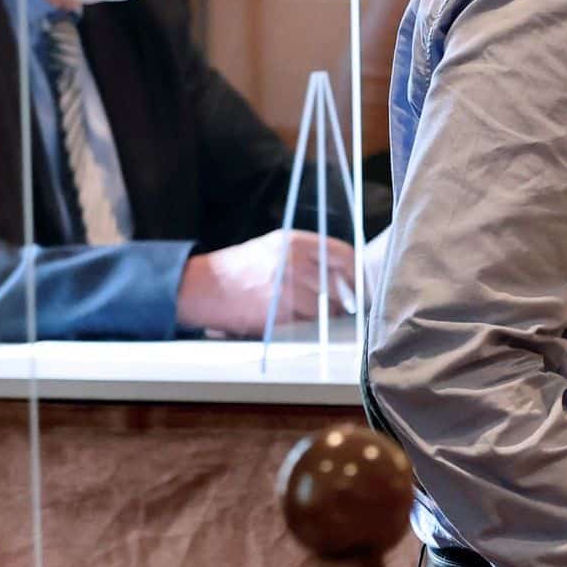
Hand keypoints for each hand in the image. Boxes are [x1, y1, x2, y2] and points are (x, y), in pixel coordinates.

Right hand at [175, 229, 357, 334]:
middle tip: (346, 303)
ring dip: (326, 314)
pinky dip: (308, 324)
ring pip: (325, 307)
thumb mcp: (273, 247)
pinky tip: (296, 319)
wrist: (203, 287)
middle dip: (345, 297)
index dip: (357, 271)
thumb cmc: (239, 267)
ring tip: (314, 312)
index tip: (362, 282)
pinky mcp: (277, 313)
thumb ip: (307, 255)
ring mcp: (285, 289)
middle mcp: (292, 262)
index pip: (343, 254)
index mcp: (293, 241)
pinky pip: (307, 322)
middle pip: (338, 284)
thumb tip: (342, 271)